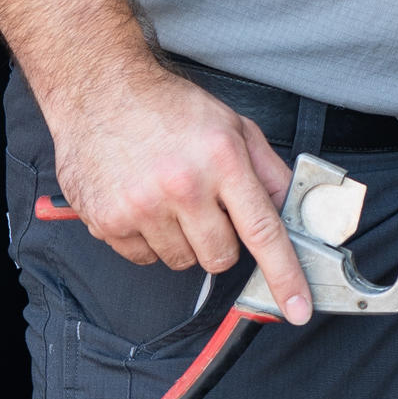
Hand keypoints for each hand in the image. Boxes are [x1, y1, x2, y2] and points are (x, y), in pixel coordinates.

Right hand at [43, 57, 312, 322]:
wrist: (100, 90)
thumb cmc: (168, 107)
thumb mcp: (233, 125)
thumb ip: (268, 171)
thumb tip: (294, 213)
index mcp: (222, 159)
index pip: (263, 231)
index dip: (284, 275)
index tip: (298, 308)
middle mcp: (182, 186)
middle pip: (220, 257)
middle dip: (221, 241)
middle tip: (206, 208)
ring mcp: (141, 206)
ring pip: (182, 261)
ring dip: (183, 239)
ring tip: (169, 198)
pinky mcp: (108, 220)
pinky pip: (144, 258)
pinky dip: (148, 239)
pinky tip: (142, 203)